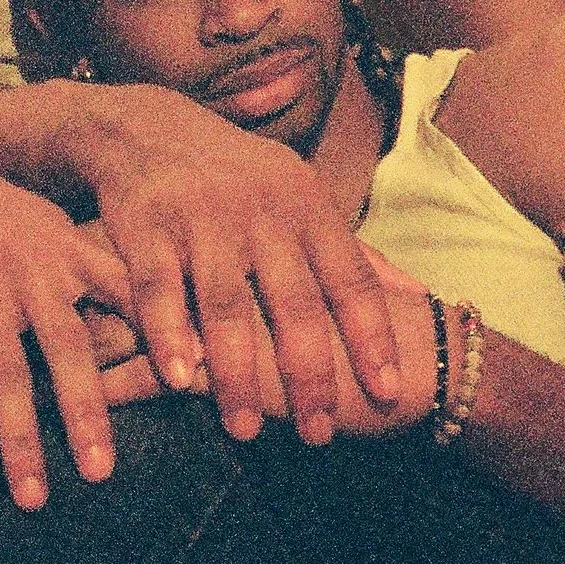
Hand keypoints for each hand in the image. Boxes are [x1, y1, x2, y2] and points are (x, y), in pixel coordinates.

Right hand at [0, 122, 137, 510]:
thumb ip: (99, 272)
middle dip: (86, 415)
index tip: (195, 381)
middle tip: (102, 473)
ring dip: (19, 442)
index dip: (163, 337)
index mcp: (70, 253)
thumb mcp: (55, 227)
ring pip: (5, 378)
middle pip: (68, 353)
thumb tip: (158, 316)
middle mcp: (32, 274)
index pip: (129, 298)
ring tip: (33, 498)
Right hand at [67, 84, 403, 444]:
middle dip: (309, 373)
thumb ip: (354, 251)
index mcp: (307, 207)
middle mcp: (261, 212)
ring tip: (246, 429)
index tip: (388, 390)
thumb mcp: (302, 198)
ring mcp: (202, 219)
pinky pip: (159, 290)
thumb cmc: (239, 180)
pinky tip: (182, 379)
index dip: (371, 335)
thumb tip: (418, 293)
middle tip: (318, 433)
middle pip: (293, 303)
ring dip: (237, 374)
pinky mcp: (146, 228)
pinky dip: (169, 335)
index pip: (350, 279)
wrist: (146, 130)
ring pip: (226, 307)